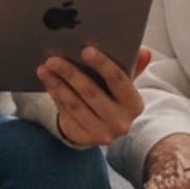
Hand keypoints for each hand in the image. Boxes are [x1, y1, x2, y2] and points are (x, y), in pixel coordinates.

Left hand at [37, 44, 151, 147]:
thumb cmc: (113, 97)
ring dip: (58, 84)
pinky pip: (67, 114)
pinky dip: (56, 96)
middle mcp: (121, 122)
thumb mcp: (124, 84)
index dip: (103, 64)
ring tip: (45, 68)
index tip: (85, 50)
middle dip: (71, 73)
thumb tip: (144, 50)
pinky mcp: (84, 138)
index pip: (119, 80)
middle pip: (92, 93)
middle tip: (54, 59)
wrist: (103, 127)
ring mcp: (102, 133)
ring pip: (75, 105)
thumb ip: (133, 67)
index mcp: (134, 105)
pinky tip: (48, 82)